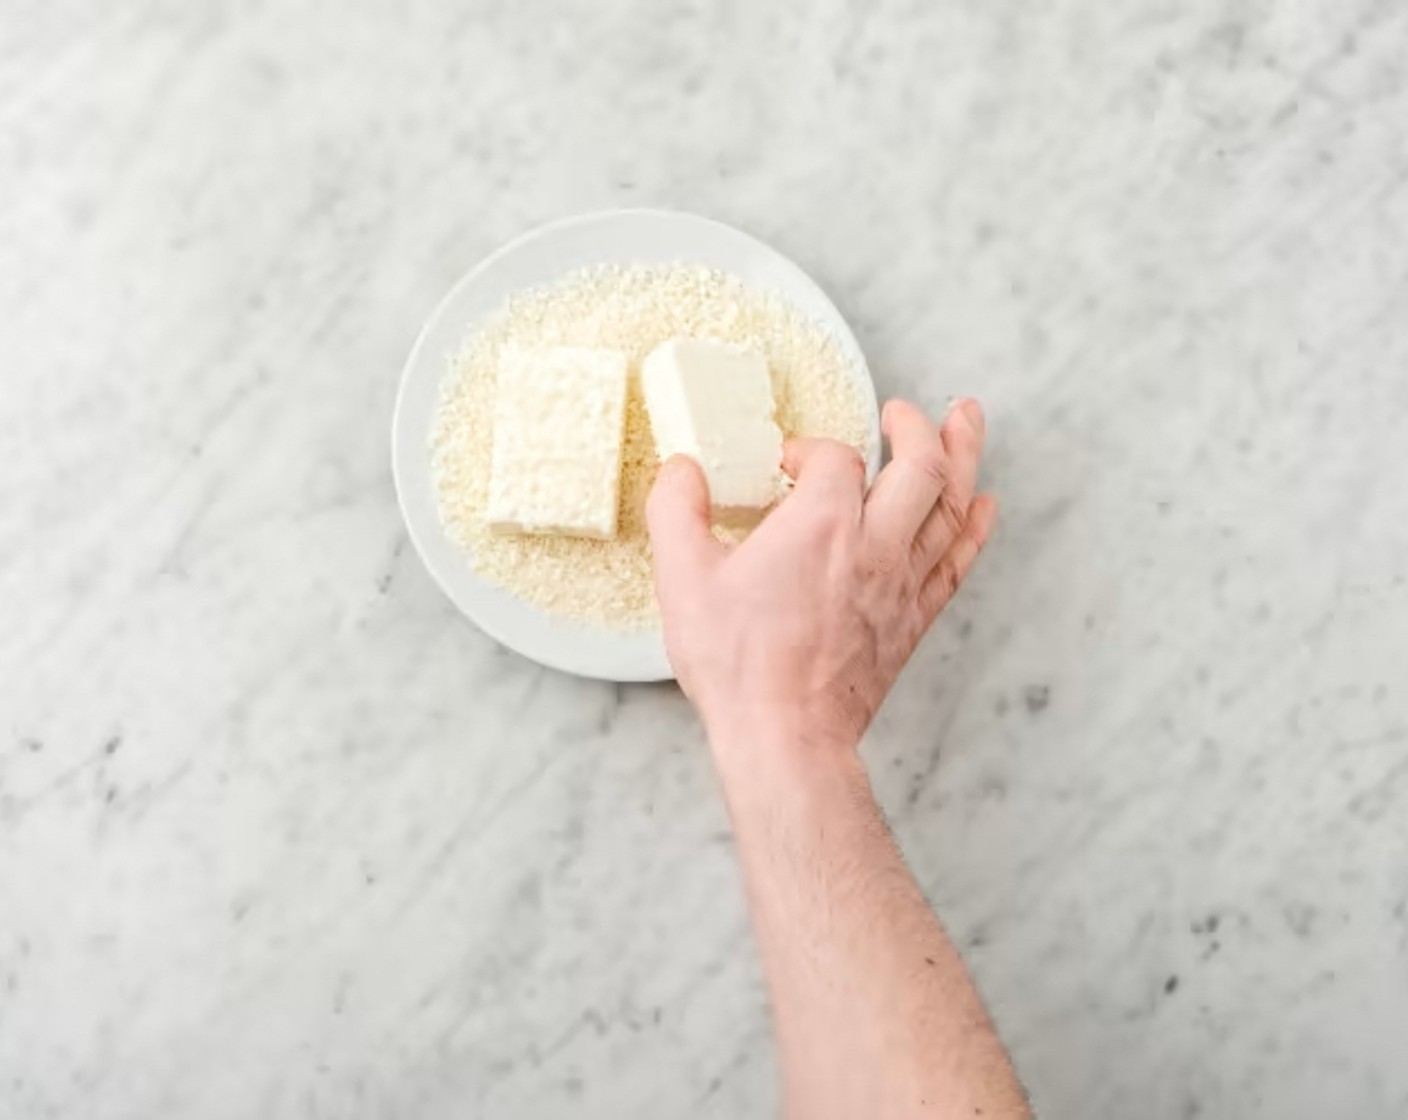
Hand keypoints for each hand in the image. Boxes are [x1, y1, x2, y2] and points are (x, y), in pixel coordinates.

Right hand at [647, 398, 996, 760]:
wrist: (785, 736)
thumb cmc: (738, 664)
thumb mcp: (682, 577)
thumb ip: (675, 510)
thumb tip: (681, 470)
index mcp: (819, 523)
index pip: (834, 458)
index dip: (810, 450)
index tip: (787, 465)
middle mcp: (872, 544)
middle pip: (921, 465)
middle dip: (916, 427)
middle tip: (903, 410)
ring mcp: (900, 584)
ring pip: (951, 505)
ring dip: (964, 456)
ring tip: (968, 420)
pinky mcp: (912, 621)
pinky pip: (957, 564)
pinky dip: (974, 529)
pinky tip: (984, 507)